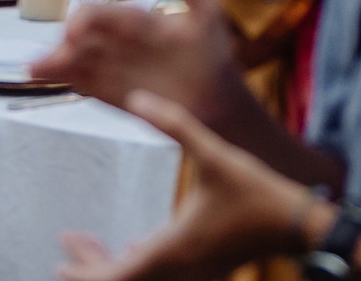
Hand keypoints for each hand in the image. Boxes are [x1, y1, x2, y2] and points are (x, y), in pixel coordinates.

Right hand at [32, 0, 242, 122]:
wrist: (220, 100)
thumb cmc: (213, 52)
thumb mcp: (207, 10)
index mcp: (139, 21)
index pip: (104, 14)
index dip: (85, 19)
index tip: (74, 31)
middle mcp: (122, 43)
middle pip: (85, 39)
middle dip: (66, 43)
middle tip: (54, 54)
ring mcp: (117, 69)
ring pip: (79, 62)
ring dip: (57, 63)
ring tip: (35, 69)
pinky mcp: (115, 94)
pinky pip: (86, 85)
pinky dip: (67, 81)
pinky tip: (45, 80)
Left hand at [54, 93, 318, 280]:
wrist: (296, 223)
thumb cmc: (255, 191)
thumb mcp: (213, 150)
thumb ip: (174, 123)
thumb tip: (138, 97)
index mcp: (171, 248)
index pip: (113, 276)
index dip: (84, 269)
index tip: (63, 253)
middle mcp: (177, 270)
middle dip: (89, 268)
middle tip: (68, 249)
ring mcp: (191, 276)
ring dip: (112, 266)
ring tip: (92, 244)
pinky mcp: (205, 272)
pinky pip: (159, 279)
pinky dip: (138, 267)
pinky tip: (134, 247)